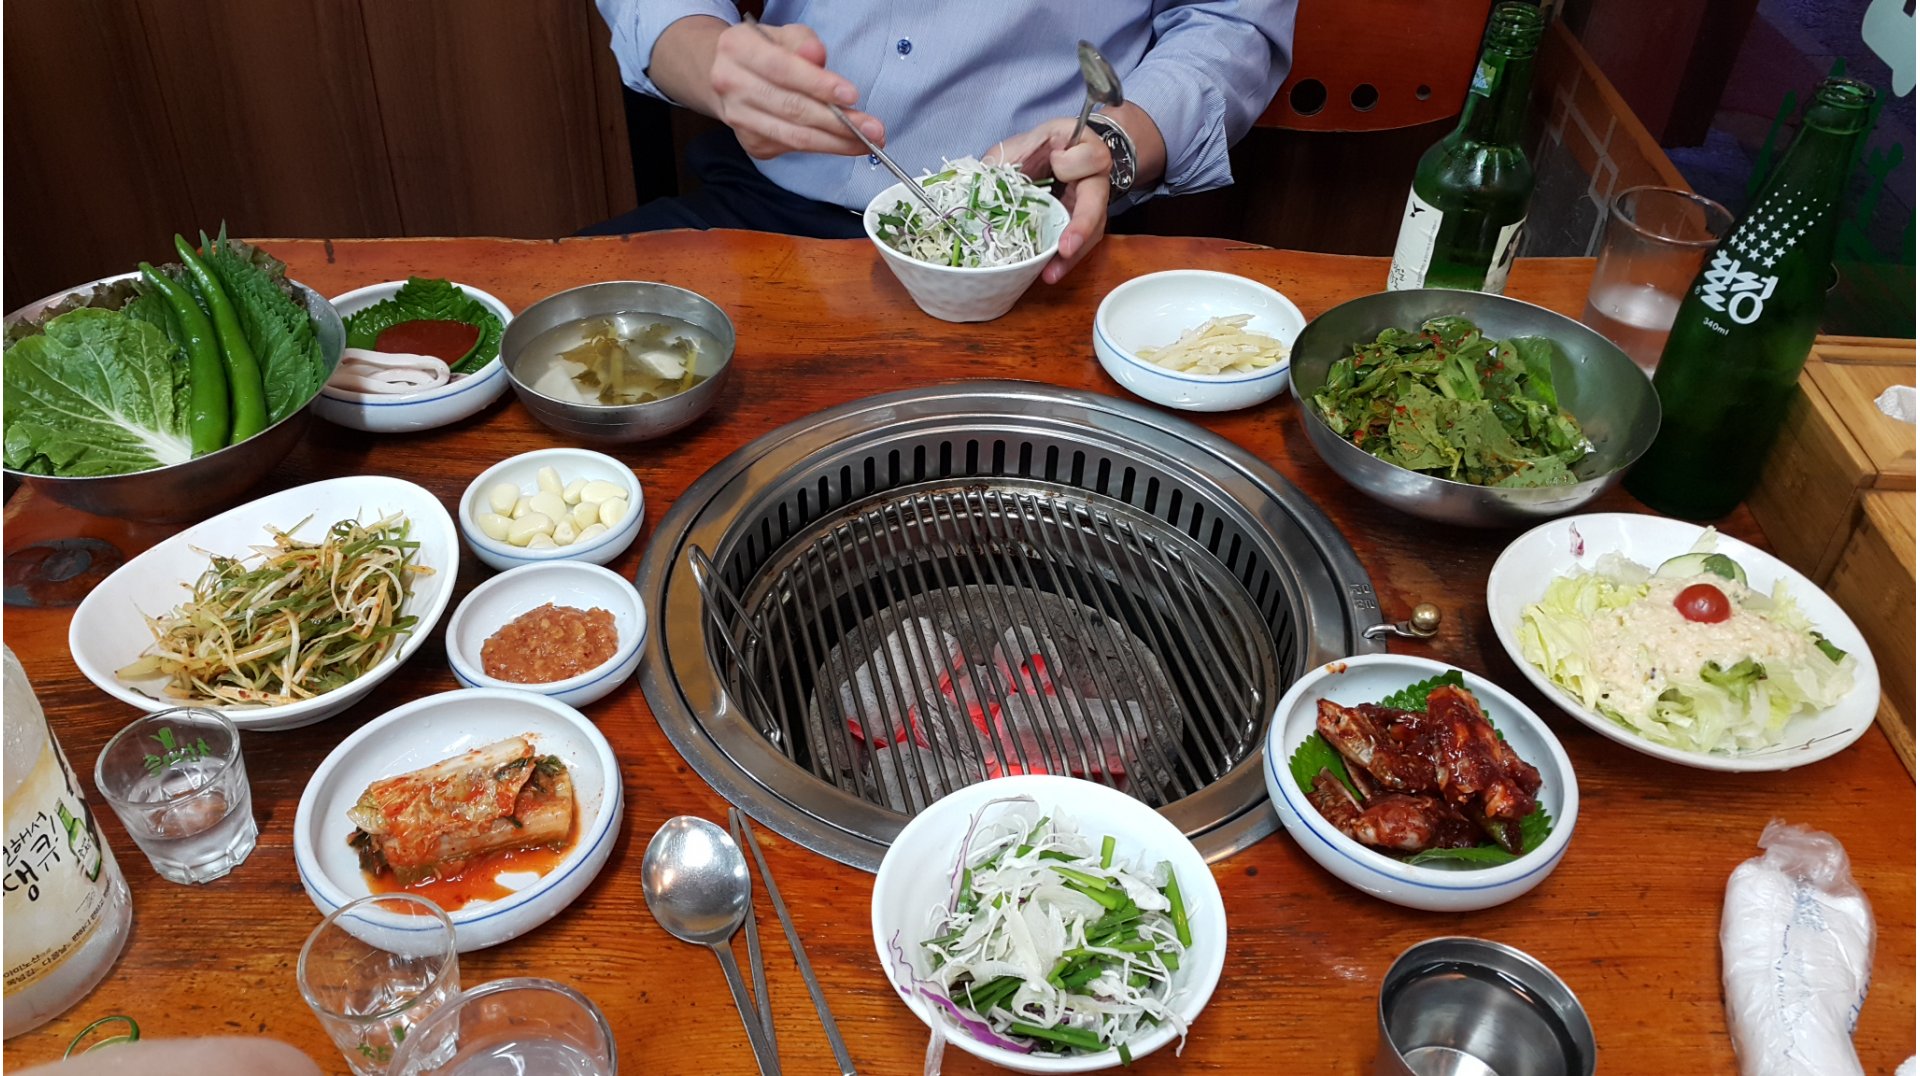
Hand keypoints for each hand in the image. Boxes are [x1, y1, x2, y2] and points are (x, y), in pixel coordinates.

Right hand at [709, 21, 884, 158]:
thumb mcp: (783, 34)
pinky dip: (822, 147)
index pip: (783, 70)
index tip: (852, 96)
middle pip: (792, 109)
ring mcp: (739, 118)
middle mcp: (731, 85)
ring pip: (794, 137)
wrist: (725, 74)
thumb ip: (803, 42)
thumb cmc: (764, 52)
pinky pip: (793, 148)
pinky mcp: (751, 142)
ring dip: (835, 143)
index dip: (819, 85)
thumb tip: (818, 57)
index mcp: (737, 49)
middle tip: (872, 129)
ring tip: (866, 142)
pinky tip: (843, 143)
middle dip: (838, 122)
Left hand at [986, 119, 1111, 283]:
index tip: (1054, 160)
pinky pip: (1081, 245)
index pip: (1092, 157)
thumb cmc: (1040, 146)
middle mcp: (1096, 178)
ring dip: (1072, 256)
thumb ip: (1008, 157)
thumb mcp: (1023, 143)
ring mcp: (1093, 203)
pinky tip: (1048, 273)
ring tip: (1051, 273)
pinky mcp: (1084, 223)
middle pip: (1098, 202)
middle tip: (1064, 248)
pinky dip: (1064, 261)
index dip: (1072, 162)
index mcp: (1084, 148)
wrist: (1056, 152)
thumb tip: (977, 181)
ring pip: (1093, 230)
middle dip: (1081, 226)